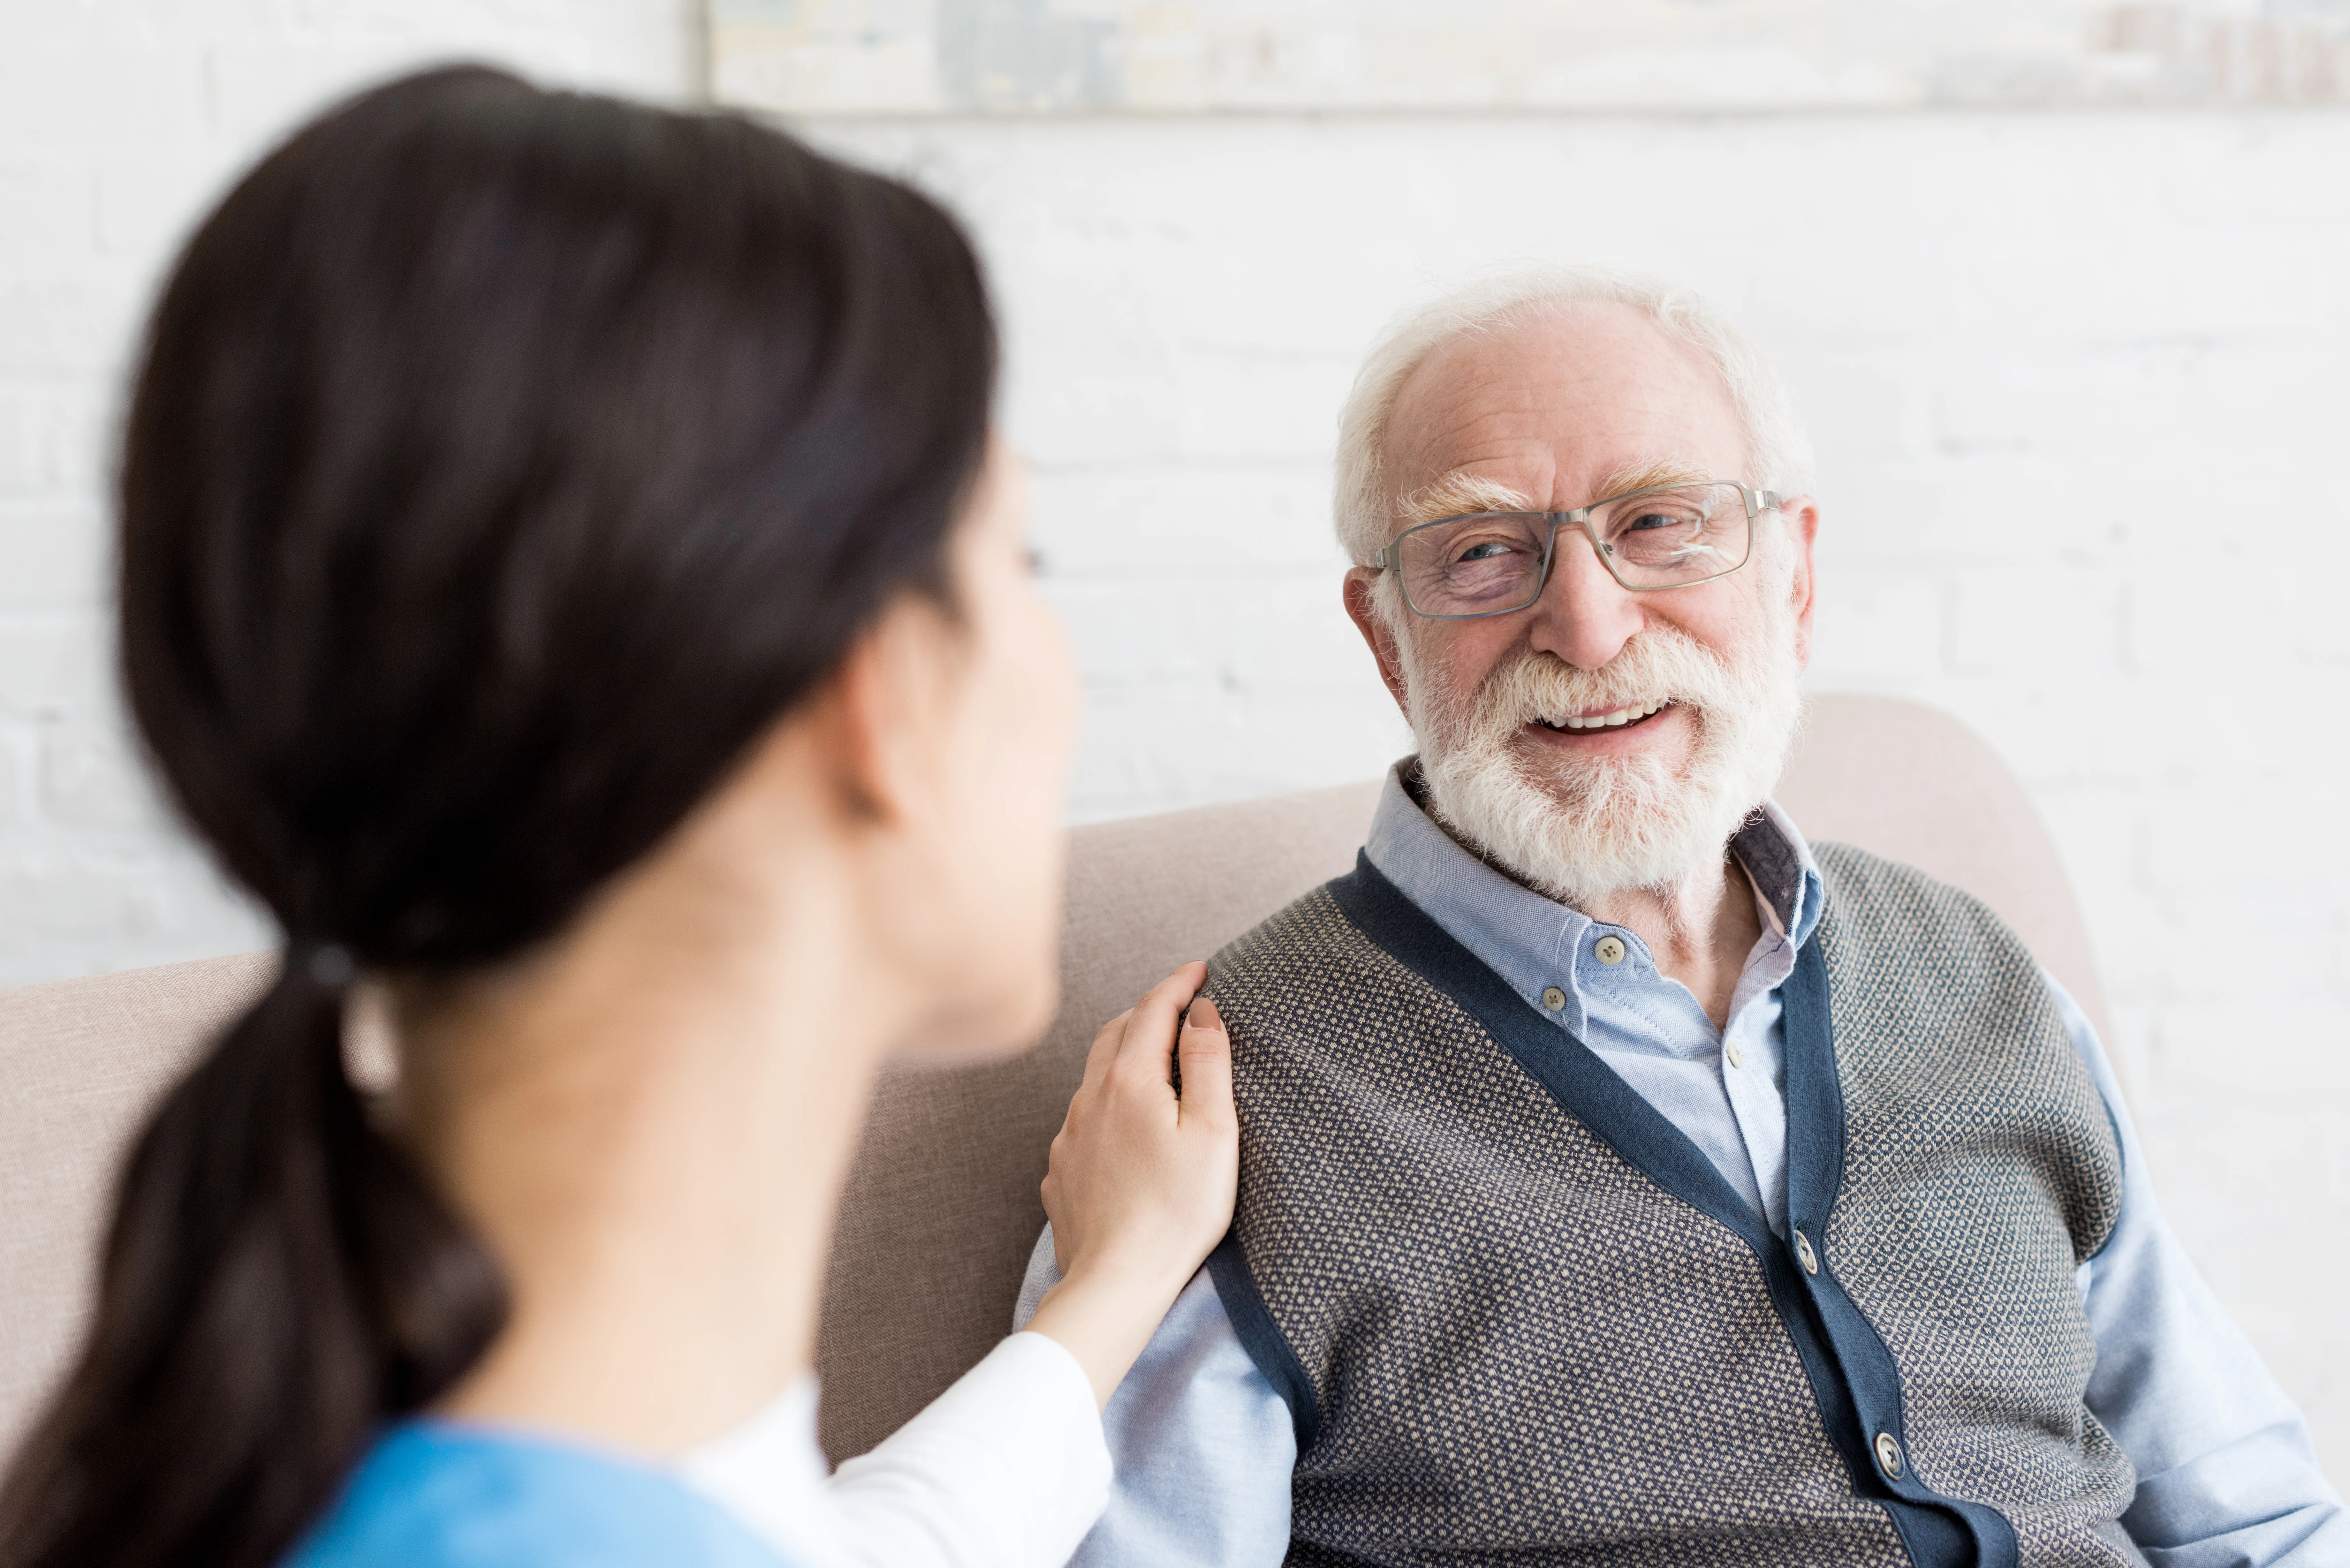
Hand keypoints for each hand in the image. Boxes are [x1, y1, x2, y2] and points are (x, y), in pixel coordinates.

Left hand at [1024, 961, 1237, 1406]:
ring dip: (1125, 1056)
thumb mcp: (1213, 1132)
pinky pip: (1084, 1120)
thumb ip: (1208, 1063)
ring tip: (1156, 1061)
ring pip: (1095, 1076)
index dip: (1178, 983)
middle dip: (1148, 1012)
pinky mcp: (1060, 1171)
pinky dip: (1108, 1103)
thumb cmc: (1176, 1211)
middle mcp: (1088, 1099)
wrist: (1115, 1282)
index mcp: (1128, 1081)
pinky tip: (1127, 1124)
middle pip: (1115, 1033)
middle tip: (1180, 1008)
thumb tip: (1201, 1012)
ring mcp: (1068, 1136)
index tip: (1201, 968)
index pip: (1152, 1010)